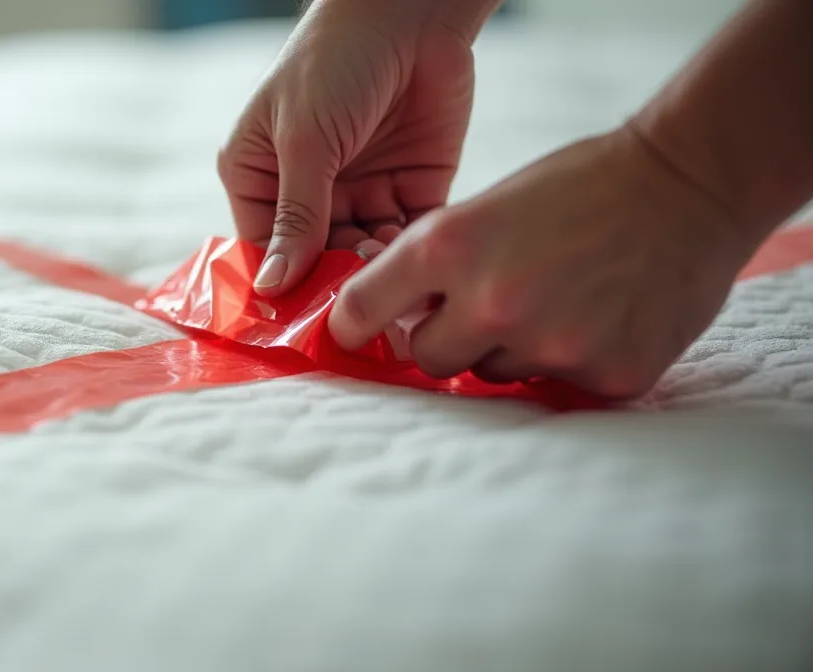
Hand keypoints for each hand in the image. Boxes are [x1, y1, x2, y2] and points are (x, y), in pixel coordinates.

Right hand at [218, 0, 485, 295]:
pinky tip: (410, 258)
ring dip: (374, 271)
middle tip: (354, 302)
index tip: (303, 317)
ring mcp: (359, 191)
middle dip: (335, 283)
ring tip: (385, 267)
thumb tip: (272, 290)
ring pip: (363, 257)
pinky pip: (407, 238)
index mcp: (259, 177)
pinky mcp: (410, 189)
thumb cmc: (333, 62)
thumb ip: (297, 217)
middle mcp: (308, 192)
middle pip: (317, 261)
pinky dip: (409, 254)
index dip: (284, 284)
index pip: (266, 249)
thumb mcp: (305, 140)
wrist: (410, 12)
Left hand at [326, 125, 761, 398]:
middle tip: (481, 310)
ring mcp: (551, 344)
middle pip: (428, 359)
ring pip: (496, 374)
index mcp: (450, 245)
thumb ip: (440, 263)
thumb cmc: (581, 186)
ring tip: (558, 298)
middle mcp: (492, 301)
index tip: (356, 334)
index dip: (355, 325)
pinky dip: (571, 359)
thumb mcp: (489, 206)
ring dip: (512, 348)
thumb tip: (391, 317)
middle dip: (444, 339)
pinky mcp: (605, 375)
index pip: (364, 309)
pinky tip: (600, 316)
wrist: (691, 184)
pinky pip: (560, 385)